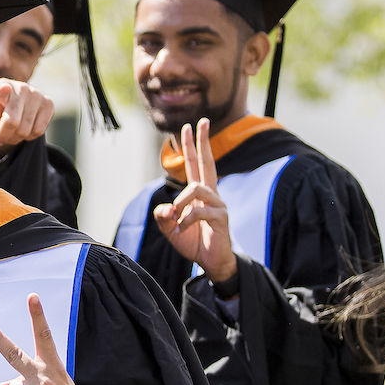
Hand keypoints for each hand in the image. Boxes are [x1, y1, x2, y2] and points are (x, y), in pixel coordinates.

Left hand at [0, 78, 54, 150]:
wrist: (17, 98)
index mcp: (0, 86)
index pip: (1, 88)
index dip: (3, 89)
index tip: (5, 89)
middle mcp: (21, 88)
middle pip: (13, 123)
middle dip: (4, 136)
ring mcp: (37, 94)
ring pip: (25, 130)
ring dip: (15, 139)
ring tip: (10, 134)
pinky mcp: (49, 103)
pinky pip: (38, 131)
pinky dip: (29, 137)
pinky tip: (24, 130)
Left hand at [152, 119, 236, 284]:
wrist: (211, 263)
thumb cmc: (193, 242)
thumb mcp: (170, 229)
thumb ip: (163, 216)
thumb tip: (164, 208)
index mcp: (199, 194)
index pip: (196, 164)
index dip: (191, 146)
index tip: (189, 126)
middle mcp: (210, 194)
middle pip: (207, 162)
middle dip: (203, 141)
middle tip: (202, 121)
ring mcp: (218, 204)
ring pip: (196, 188)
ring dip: (180, 202)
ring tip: (174, 217)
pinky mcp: (221, 218)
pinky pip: (199, 212)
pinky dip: (185, 221)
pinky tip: (181, 229)